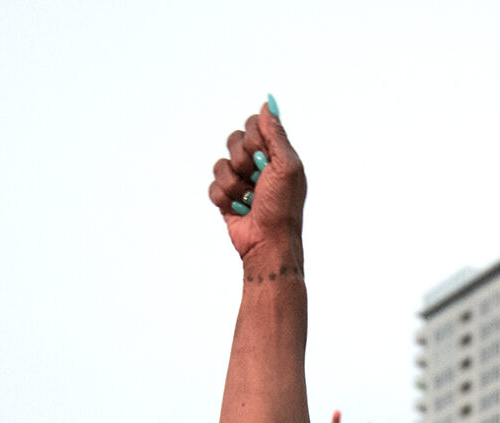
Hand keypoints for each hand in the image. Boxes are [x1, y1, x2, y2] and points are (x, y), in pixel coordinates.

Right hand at [210, 106, 305, 261]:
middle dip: (243, 161)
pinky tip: (239, 209)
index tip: (264, 156)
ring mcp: (240, 180)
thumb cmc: (283, 206)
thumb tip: (268, 102)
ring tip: (249, 199)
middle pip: (234, 139)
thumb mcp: (286, 165)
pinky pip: (213, 185)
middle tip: (258, 179)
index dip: (254, 137)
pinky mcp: (226, 197)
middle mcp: (257, 163)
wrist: (268, 242)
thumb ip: (276, 133)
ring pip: (221, 163)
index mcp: (274, 153)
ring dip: (234, 184)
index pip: (254, 124)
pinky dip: (225, 198)